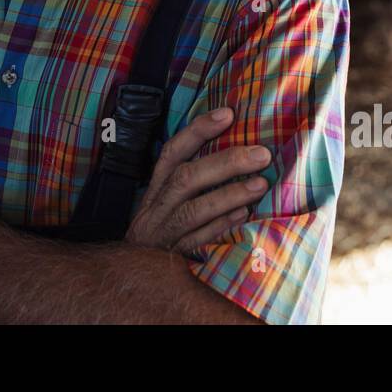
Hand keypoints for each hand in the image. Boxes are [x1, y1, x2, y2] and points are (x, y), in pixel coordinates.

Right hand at [125, 106, 269, 253]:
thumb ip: (191, 179)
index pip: (173, 152)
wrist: (130, 278)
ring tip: (260, 184)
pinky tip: (243, 216)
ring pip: (194, 210)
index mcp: (156, 188)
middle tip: (261, 154)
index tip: (228, 114)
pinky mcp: (173, 257)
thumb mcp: (166, 202)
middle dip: (225, 163)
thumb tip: (235, 152)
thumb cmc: (160, 231)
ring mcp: (164, 233)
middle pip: (186, 178)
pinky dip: (221, 226)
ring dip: (229, 194)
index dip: (198, 131)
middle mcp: (157, 207)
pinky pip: (198, 241)